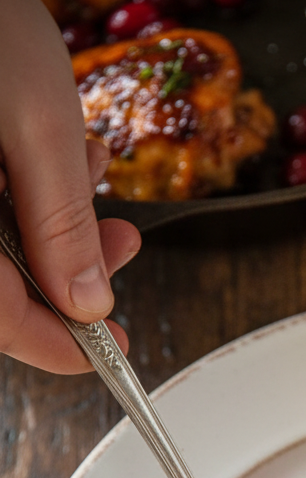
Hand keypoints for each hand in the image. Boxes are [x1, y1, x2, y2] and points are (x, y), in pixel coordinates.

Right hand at [0, 0, 140, 372]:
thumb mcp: (35, 126)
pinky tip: (57, 150)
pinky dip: (27, 188)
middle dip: (72, 268)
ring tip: (90, 169)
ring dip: (57, 220)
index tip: (113, 351)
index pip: (2, 323)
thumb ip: (62, 224)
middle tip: (122, 246)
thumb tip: (88, 303)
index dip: (61, 347)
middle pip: (2, 287)